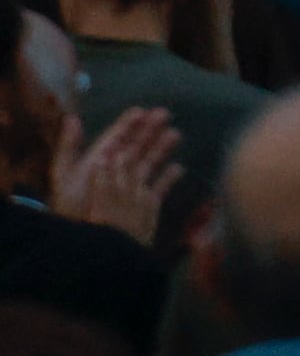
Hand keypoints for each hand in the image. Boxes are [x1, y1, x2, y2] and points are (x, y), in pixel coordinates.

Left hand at [55, 103, 175, 243]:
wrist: (89, 244)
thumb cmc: (73, 211)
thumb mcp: (64, 177)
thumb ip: (68, 148)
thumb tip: (72, 118)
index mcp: (98, 165)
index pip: (115, 139)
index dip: (127, 125)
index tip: (141, 111)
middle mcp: (116, 175)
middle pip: (134, 148)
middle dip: (149, 131)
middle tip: (165, 114)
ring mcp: (130, 190)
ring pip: (148, 164)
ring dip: (161, 149)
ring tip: (176, 134)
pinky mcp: (144, 206)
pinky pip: (159, 188)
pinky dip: (169, 178)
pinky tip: (179, 168)